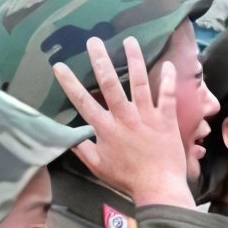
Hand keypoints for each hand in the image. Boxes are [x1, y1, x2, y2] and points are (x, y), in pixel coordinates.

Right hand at [53, 36, 193, 209]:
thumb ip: (82, 149)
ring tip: (130, 40)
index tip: (59, 66)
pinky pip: (167, 95)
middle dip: (100, 60)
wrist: (158, 187)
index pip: (82, 101)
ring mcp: (146, 116)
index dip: (69, 82)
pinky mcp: (166, 119)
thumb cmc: (127, 179)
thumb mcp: (97, 166)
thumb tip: (66, 136)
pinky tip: (168, 64)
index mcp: (105, 128)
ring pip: (139, 82)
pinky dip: (168, 79)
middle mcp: (124, 117)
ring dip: (134, 60)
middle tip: (94, 40)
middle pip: (109, 83)